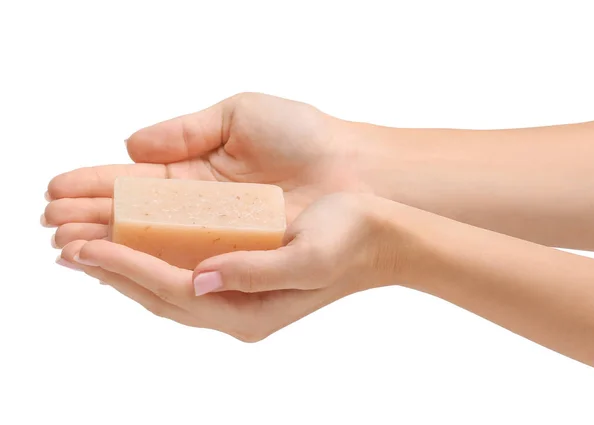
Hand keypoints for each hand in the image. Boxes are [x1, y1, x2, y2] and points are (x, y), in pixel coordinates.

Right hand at [43, 93, 368, 247]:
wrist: (353, 167)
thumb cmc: (303, 136)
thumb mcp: (238, 116)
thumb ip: (183, 131)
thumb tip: (128, 146)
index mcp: (196, 172)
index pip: (135, 184)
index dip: (94, 187)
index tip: (55, 191)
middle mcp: (201, 209)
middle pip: (135, 219)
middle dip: (91, 220)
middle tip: (50, 225)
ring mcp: (218, 236)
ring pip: (154, 244)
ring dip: (110, 245)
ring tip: (69, 245)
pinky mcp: (238, 258)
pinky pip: (188, 262)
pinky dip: (151, 262)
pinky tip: (115, 260)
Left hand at [57, 193, 396, 340]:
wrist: (381, 236)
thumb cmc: (351, 239)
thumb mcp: (310, 256)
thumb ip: (257, 272)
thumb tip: (203, 276)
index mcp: (251, 309)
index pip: (173, 290)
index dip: (127, 268)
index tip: (87, 247)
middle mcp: (237, 307)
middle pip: (159, 293)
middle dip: (111, 271)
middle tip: (66, 247)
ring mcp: (237, 292)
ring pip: (165, 284)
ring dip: (124, 266)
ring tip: (85, 248)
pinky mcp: (240, 272)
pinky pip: (182, 270)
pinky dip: (151, 257)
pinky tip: (133, 242)